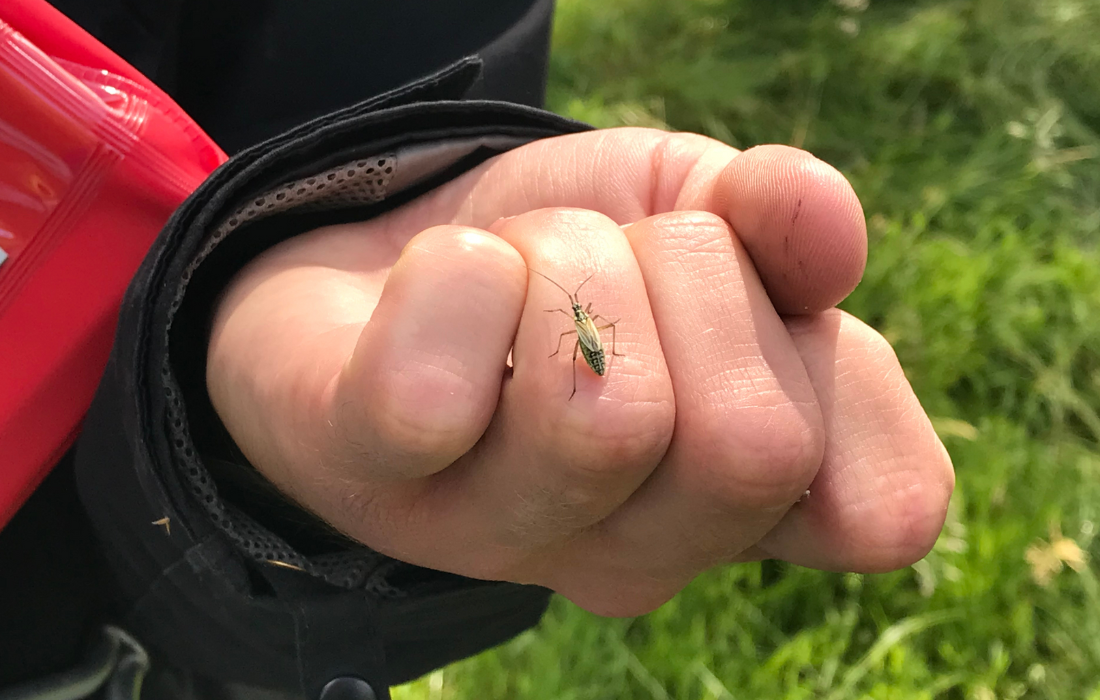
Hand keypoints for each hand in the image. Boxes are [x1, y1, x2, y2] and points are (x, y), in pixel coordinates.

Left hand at [207, 128, 953, 615]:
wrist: (387, 255)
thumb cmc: (566, 256)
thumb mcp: (692, 206)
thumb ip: (777, 217)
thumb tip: (826, 224)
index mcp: (742, 503)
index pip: (885, 504)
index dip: (830, 361)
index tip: (743, 279)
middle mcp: (635, 554)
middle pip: (750, 443)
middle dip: (688, 275)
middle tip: (614, 259)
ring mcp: (500, 536)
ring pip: (601, 404)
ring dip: (567, 263)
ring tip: (522, 268)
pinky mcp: (374, 480)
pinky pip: (440, 388)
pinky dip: (457, 273)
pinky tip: (439, 287)